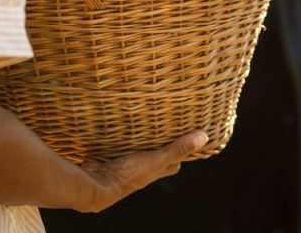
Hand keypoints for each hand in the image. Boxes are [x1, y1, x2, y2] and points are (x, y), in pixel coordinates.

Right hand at [77, 131, 208, 212]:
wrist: (96, 184)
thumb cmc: (129, 175)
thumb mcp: (156, 159)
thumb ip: (177, 149)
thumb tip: (203, 137)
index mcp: (156, 170)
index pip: (175, 161)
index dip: (182, 150)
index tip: (187, 134)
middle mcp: (143, 168)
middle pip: (157, 155)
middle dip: (161, 142)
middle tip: (166, 122)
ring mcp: (127, 163)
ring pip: (139, 149)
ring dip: (141, 138)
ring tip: (145, 118)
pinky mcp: (112, 157)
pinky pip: (121, 145)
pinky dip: (123, 136)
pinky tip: (122, 123)